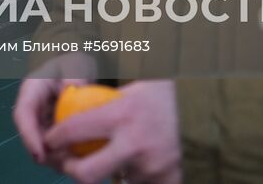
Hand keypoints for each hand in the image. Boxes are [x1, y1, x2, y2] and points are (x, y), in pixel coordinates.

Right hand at [12, 53, 98, 166]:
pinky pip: (53, 143)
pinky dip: (61, 152)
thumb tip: (73, 88)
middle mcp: (32, 106)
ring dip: (52, 155)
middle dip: (42, 152)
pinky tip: (75, 159)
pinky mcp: (50, 127)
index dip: (28, 135)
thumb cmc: (75, 64)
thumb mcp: (76, 64)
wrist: (79, 68)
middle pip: (30, 133)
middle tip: (59, 164)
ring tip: (69, 164)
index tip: (40, 153)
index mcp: (32, 89)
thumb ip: (74, 74)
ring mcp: (41, 118)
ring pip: (41, 141)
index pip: (23, 114)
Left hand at [42, 80, 180, 183]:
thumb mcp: (137, 88)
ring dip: (110, 175)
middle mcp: (135, 144)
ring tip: (115, 158)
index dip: (54, 139)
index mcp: (123, 114)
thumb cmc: (172, 94)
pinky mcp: (168, 180)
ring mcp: (152, 167)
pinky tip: (137, 169)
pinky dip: (134, 181)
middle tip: (69, 164)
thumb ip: (110, 101)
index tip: (50, 141)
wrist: (213, 109)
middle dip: (71, 171)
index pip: (73, 130)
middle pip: (86, 174)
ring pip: (114, 183)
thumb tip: (77, 100)